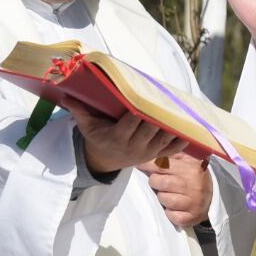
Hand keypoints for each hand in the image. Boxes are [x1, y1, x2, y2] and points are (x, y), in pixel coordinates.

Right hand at [63, 98, 187, 174]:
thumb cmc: (97, 137)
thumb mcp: (86, 126)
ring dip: (174, 128)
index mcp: (117, 137)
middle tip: (170, 101)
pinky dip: (181, 142)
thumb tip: (65, 95)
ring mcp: (146, 152)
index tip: (147, 100)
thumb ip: (79, 110)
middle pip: (150, 130)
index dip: (140, 113)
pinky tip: (190, 131)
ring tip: (183, 112)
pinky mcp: (155, 155)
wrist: (105, 160)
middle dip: (160, 117)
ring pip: (163, 139)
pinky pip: (171, 150)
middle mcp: (134, 146)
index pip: (131, 123)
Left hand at [138, 153, 212, 228]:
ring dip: (162, 197)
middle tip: (159, 182)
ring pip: (164, 199)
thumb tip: (152, 151)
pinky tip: (175, 207)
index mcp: (191, 169)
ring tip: (169, 194)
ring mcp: (192, 203)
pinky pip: (171, 216)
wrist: (215, 198)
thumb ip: (172, 155)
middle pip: (160, 182)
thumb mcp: (188, 161)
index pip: (162, 165)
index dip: (148, 164)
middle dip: (155, 182)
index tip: (140, 164)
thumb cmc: (196, 177)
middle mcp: (193, 185)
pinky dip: (170, 212)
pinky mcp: (191, 217)